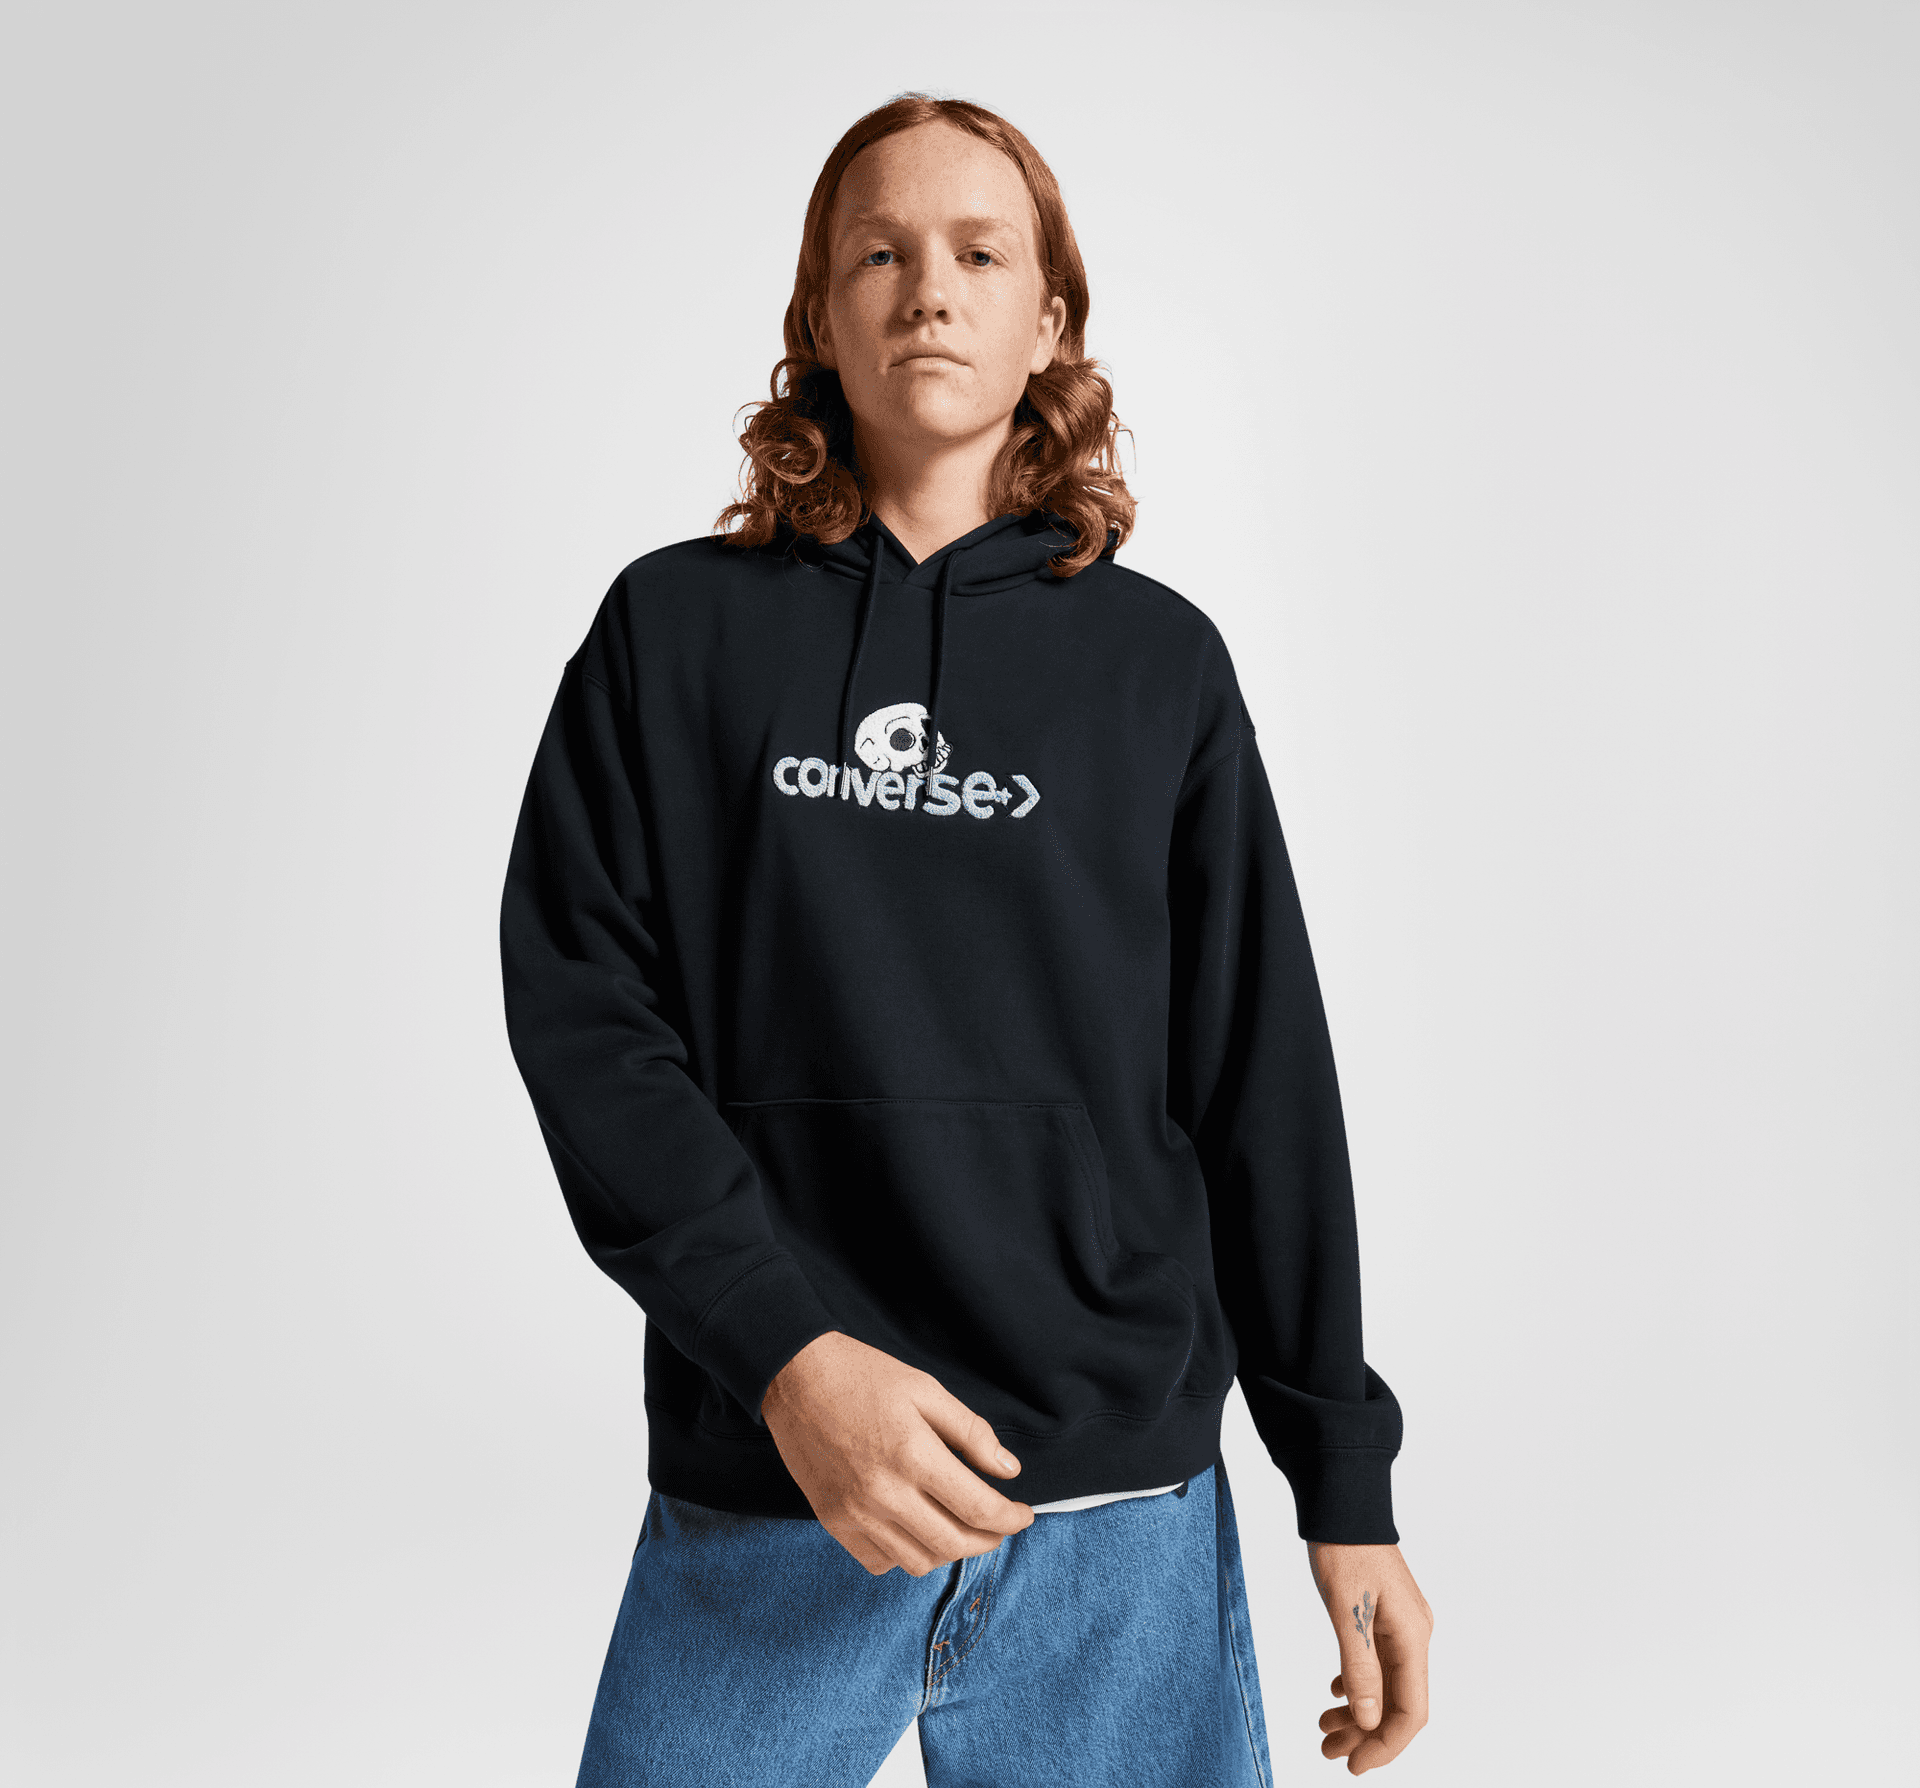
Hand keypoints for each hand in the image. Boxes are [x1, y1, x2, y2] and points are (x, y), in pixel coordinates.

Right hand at [760, 1330, 1034, 1575]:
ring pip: (919, 1561)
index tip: (1024, 1513)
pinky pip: (879, 1562)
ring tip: (961, 1528)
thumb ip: (971, 1433)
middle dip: (988, 1539)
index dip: (1011, 1518)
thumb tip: (1009, 1470)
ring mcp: (855, 1513)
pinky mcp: (832, 1521)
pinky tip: (915, 1531)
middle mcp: (884, 1493)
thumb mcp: (926, 1389)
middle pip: (953, 1544)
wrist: (795, 1377)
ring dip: (950, 1551)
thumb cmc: (863, 1376)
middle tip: (1000, 1525)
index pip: (978, 1508)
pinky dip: (906, 1556)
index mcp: (914, 1455)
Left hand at [1306, 1540, 1432, 1771]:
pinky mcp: (1382, 1616)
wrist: (1342, 1501)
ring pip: (1384, 1685)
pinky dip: (1356, 1684)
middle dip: (1364, 1735)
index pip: (1411, 1711)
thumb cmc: (1345, 1548)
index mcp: (1413, 1637)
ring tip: (1323, 1728)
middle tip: (1327, 1751)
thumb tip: (1367, 1720)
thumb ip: (1359, 1666)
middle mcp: (1414, 1635)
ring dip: (1357, 1713)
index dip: (1385, 1746)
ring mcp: (1401, 1626)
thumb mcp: (1346, 1609)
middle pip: (1397, 1704)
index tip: (1355, 1766)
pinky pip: (1376, 1664)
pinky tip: (1335, 1692)